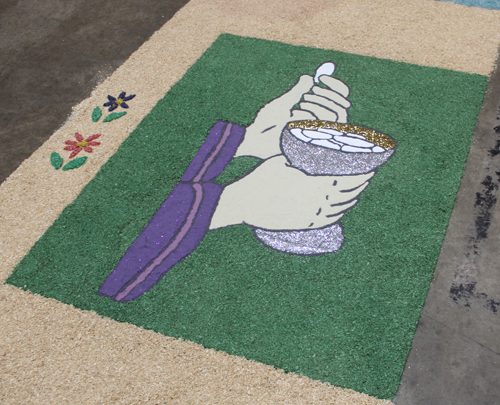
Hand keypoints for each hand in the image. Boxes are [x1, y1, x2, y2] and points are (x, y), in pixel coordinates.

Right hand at [210, 155, 373, 230]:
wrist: (246, 202)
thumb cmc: (263, 176)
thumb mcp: (286, 159)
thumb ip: (306, 157)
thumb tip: (320, 150)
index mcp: (316, 183)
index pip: (348, 178)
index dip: (362, 172)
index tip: (370, 164)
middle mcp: (319, 201)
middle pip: (349, 193)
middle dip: (361, 183)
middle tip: (367, 174)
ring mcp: (313, 215)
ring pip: (342, 207)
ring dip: (353, 197)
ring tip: (358, 190)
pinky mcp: (306, 224)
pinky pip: (330, 219)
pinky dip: (341, 212)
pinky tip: (343, 207)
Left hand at [235, 74, 350, 159]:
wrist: (256, 136)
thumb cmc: (267, 121)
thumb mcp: (284, 102)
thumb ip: (298, 91)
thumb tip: (310, 77)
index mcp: (314, 115)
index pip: (339, 101)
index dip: (336, 87)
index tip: (321, 77)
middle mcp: (318, 125)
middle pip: (343, 107)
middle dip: (330, 93)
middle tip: (313, 88)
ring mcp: (316, 134)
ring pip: (336, 114)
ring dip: (321, 102)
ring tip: (300, 102)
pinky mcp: (312, 140)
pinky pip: (324, 123)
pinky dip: (311, 112)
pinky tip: (294, 113)